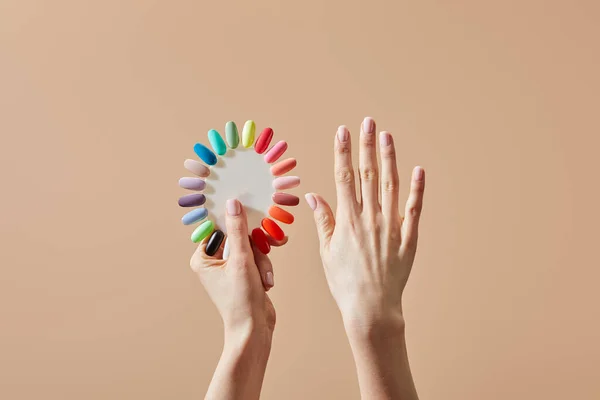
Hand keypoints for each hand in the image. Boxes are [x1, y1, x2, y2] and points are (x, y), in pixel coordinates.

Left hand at [190, 199, 285, 333]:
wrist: (254, 329)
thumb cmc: (241, 300)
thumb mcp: (241, 260)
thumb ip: (238, 230)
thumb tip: (233, 203)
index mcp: (203, 257)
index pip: (219, 227)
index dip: (235, 222)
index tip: (250, 217)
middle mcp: (213, 261)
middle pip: (238, 237)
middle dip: (255, 248)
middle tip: (266, 249)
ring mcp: (229, 268)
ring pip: (251, 248)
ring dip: (261, 261)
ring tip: (264, 278)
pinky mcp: (244, 274)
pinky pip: (256, 259)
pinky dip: (263, 268)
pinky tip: (266, 282)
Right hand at [305, 117, 424, 330]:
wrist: (371, 308)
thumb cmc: (344, 281)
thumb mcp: (327, 252)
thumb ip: (324, 221)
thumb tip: (313, 196)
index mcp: (347, 220)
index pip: (344, 177)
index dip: (343, 152)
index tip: (342, 131)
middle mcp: (369, 218)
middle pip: (368, 174)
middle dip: (366, 146)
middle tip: (368, 122)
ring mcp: (391, 227)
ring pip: (391, 185)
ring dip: (389, 159)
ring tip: (387, 136)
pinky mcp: (408, 238)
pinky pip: (414, 209)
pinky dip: (416, 189)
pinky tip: (417, 169)